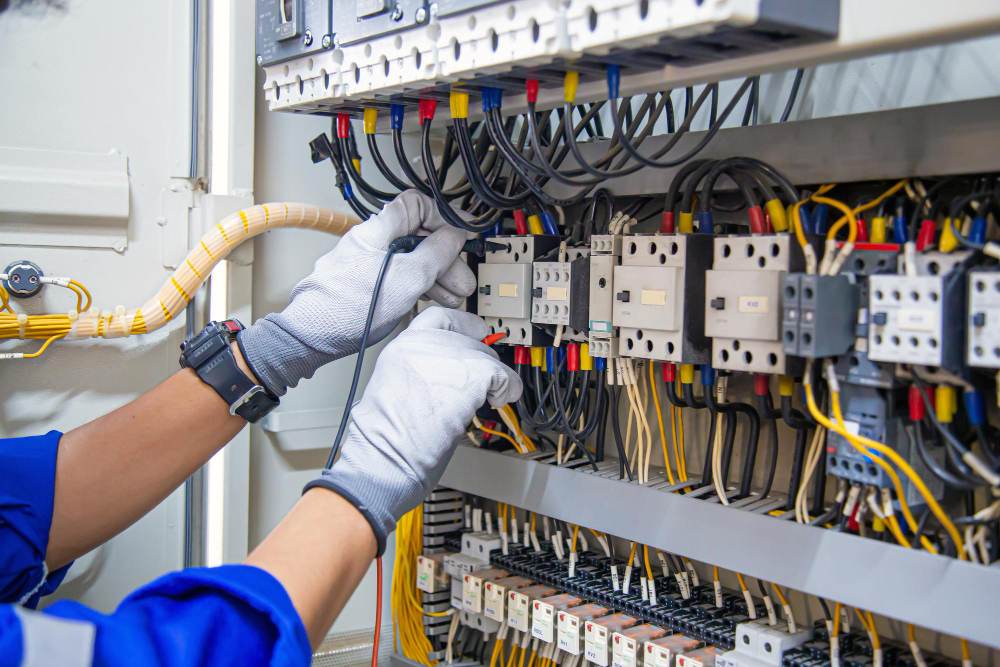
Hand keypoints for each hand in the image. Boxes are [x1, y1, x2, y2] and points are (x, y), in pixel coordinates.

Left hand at [239, 190, 474, 395]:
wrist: (311, 337)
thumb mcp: (407, 278)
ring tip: (453, 296)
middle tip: (462, 278)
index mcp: (378, 231)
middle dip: (445, 258)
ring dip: (435, 277)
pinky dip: (417, 287)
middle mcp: (371, 243)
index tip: (461, 234)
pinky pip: (397, 278)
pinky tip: (431, 301)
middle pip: (417, 238)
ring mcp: (366, 264)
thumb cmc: (348, 308)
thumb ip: (435, 253)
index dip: (443, 217)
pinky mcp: (362, 285)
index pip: (417, 205)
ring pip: (409, 261)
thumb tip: (455, 235)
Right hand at [304, 307, 521, 553]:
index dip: (463, 324)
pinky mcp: (471, 373)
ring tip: (489, 399)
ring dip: (493, 379)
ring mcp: (448, 356)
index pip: (438, 318)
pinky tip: (500, 401)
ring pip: (487, 357)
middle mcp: (424, 344)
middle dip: (479, 362)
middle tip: (483, 384)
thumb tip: (445, 377)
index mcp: (402, 347)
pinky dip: (508, 389)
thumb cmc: (385, 438)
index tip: (477, 331)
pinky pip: (503, 375)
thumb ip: (421, 371)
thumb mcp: (395, 388)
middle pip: (467, 339)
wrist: (387, 454)